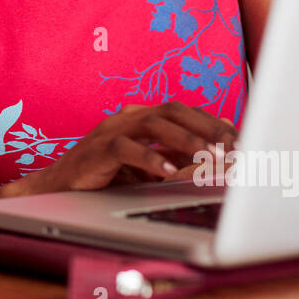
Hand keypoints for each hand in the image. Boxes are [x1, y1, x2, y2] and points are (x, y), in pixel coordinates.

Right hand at [23, 102, 238, 193]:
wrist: (58, 188)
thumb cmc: (104, 178)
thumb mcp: (147, 168)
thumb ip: (175, 158)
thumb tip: (215, 157)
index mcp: (141, 118)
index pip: (183, 112)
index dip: (212, 122)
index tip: (240, 139)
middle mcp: (127, 118)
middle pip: (172, 109)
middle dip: (206, 126)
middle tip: (232, 145)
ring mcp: (110, 131)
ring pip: (152, 123)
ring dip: (185, 139)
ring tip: (208, 155)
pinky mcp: (97, 150)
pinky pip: (125, 148)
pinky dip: (149, 159)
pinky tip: (169, 173)